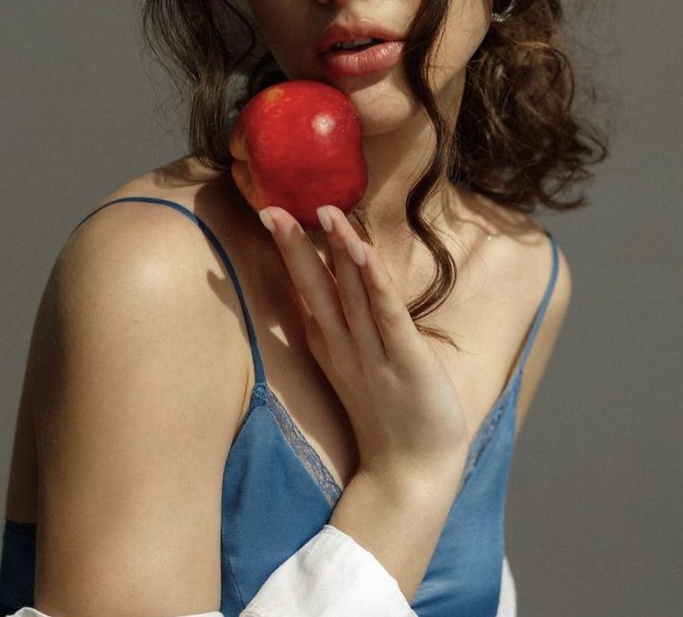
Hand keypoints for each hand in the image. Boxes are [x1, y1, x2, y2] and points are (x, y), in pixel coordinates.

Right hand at [258, 204, 468, 486]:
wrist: (411, 473)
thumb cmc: (390, 414)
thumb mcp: (359, 364)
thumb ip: (349, 327)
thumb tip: (345, 289)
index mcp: (332, 344)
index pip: (307, 290)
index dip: (291, 252)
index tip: (272, 214)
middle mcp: (345, 346)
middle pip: (316, 288)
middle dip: (295, 247)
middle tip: (271, 209)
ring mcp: (373, 354)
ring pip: (351, 294)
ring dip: (339, 251)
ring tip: (326, 211)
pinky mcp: (406, 361)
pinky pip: (388, 316)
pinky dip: (374, 284)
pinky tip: (365, 254)